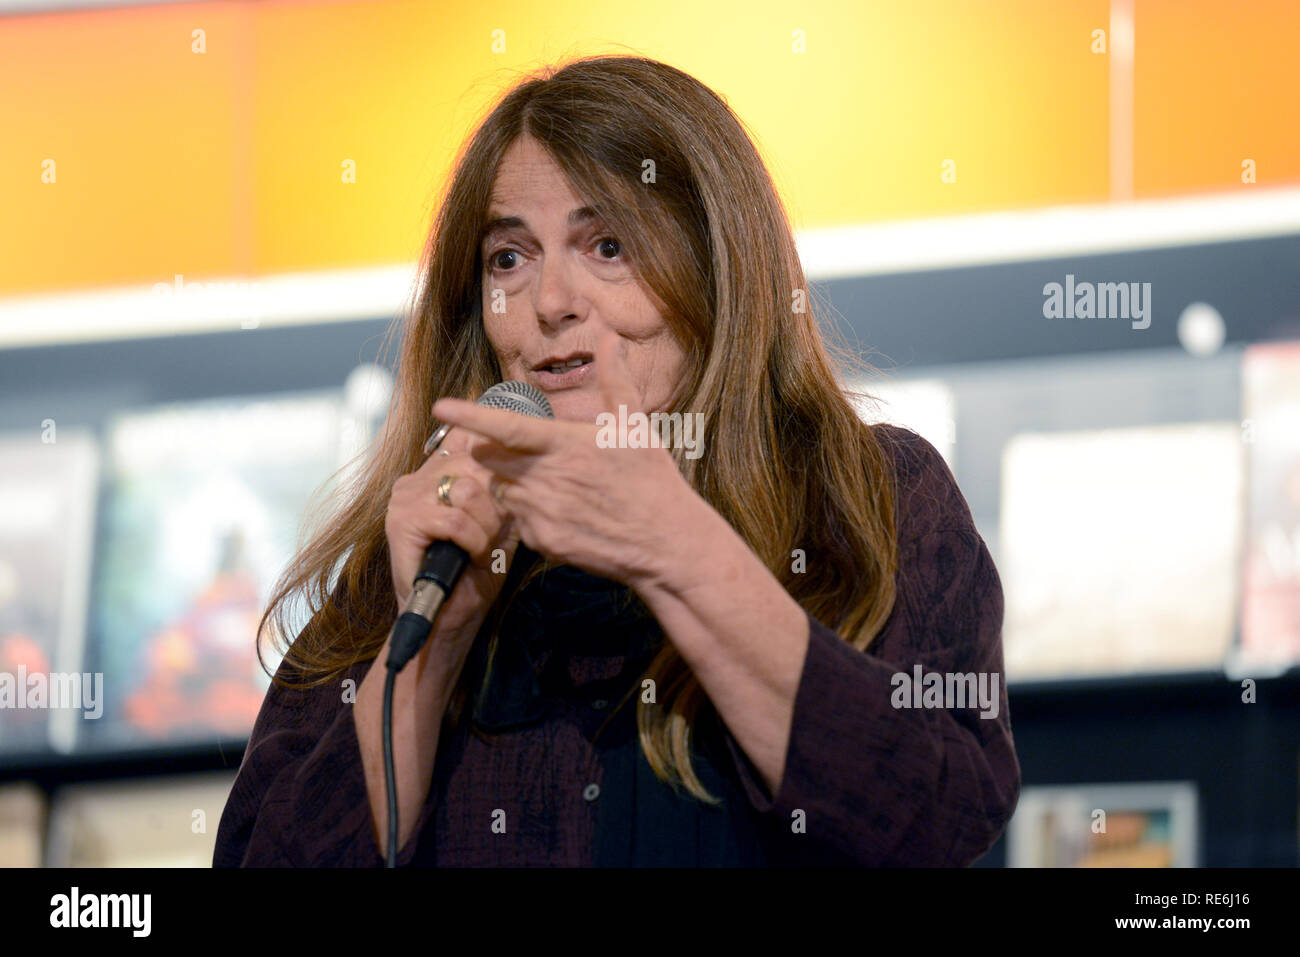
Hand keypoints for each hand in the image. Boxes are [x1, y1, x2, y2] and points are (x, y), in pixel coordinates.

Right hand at [383, 420, 521, 647]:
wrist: (448, 619)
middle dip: (498, 503)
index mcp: (436, 474)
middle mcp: (417, 479)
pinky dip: (473, 540)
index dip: (498, 461)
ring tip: (482, 548)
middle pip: (476, 464)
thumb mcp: (498, 524)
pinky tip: (471, 556)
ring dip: (486, 526)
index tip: (511, 489)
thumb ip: (503, 492)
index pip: (471, 441)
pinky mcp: (402, 522)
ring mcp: (406, 498)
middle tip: (497, 534)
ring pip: (467, 491)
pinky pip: (454, 519)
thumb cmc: (474, 573)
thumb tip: (522, 462)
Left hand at [430, 328, 700, 593]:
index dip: (469, 416)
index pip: (504, 426)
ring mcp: (540, 513)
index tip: (441, 406)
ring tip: (555, 486)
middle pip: (490, 458)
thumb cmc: (652, 480)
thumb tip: (611, 339)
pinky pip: (518, 524)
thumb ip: (615, 381)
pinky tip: (563, 514)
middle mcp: (544, 478)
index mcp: (563, 444)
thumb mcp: (636, 425)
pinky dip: (530, 516)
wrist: (666, 542)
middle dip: (495, 450)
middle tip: (524, 451)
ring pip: (502, 491)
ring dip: (514, 484)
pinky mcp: (542, 542)